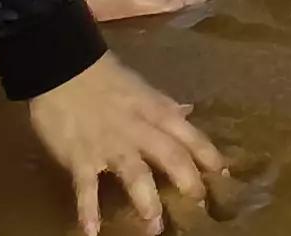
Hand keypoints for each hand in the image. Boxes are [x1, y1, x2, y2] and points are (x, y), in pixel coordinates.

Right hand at [29, 54, 232, 232]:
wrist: (66, 70)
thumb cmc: (107, 79)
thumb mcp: (145, 89)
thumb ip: (166, 106)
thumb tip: (187, 112)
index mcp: (159, 112)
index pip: (192, 137)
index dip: (209, 157)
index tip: (224, 175)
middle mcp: (141, 131)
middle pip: (172, 158)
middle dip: (188, 183)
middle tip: (199, 206)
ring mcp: (111, 146)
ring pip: (136, 175)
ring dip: (147, 201)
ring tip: (154, 226)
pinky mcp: (81, 158)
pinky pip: (86, 188)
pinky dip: (88, 211)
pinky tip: (91, 233)